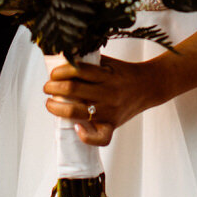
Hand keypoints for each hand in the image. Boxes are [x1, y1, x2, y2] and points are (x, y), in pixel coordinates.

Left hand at [43, 56, 166, 146]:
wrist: (149, 86)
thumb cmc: (123, 73)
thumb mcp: (108, 62)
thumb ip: (88, 61)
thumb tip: (62, 58)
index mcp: (106, 75)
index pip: (77, 71)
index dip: (60, 72)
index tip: (53, 74)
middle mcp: (107, 93)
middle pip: (72, 89)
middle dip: (53, 87)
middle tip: (48, 87)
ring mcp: (110, 111)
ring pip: (77, 112)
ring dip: (57, 108)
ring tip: (50, 103)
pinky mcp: (112, 125)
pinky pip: (99, 138)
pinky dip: (85, 136)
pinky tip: (76, 127)